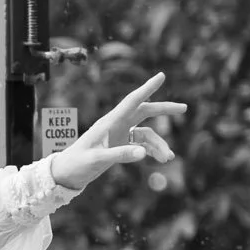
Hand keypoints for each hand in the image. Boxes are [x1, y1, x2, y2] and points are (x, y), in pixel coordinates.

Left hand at [50, 72, 185, 195]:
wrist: (65, 174)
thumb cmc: (77, 163)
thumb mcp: (97, 160)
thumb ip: (120, 155)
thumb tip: (144, 153)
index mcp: (109, 122)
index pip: (132, 101)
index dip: (147, 88)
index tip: (162, 75)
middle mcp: (116, 125)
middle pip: (144, 111)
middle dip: (164, 110)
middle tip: (184, 108)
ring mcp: (118, 135)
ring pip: (146, 133)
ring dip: (159, 144)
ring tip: (168, 159)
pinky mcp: (119, 145)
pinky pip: (141, 144)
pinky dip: (152, 150)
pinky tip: (161, 159)